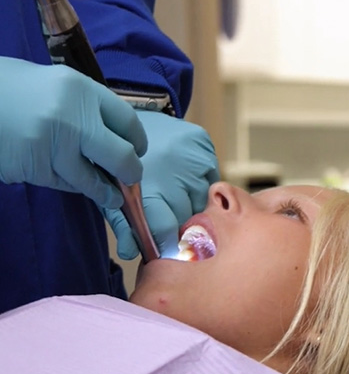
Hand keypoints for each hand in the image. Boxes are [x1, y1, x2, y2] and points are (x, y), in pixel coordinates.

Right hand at [0, 57, 146, 207]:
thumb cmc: (14, 88)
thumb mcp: (56, 85)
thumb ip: (86, 109)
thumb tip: (115, 140)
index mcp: (82, 89)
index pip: (128, 121)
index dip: (138, 141)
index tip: (138, 151)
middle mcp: (73, 117)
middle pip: (122, 156)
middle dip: (131, 172)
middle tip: (130, 178)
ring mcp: (53, 145)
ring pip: (93, 180)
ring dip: (106, 193)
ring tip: (112, 198)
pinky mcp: (34, 167)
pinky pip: (65, 184)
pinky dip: (74, 187)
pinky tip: (75, 184)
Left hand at [104, 111, 219, 258]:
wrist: (125, 120)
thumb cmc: (117, 165)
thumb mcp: (113, 196)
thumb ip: (123, 228)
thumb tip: (130, 253)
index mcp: (148, 190)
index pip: (169, 231)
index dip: (168, 242)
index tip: (166, 245)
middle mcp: (176, 175)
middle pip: (189, 217)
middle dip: (179, 222)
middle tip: (166, 212)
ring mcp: (192, 158)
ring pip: (203, 199)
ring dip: (190, 201)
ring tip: (173, 189)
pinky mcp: (203, 145)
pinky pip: (210, 179)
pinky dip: (199, 183)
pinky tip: (183, 174)